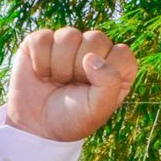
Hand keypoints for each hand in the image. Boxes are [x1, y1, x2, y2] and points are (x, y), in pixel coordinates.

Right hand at [3, 27, 138, 142]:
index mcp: (116, 68)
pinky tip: (42, 74)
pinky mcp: (42, 40)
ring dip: (60, 66)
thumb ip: (108, 84)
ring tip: (59, 81)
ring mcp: (69, 43)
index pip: (123, 53)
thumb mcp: (97, 110)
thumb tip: (93, 57)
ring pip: (69, 36)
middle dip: (81, 68)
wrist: (37, 125)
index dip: (108, 71)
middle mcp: (95, 51)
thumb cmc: (73, 118)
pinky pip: (43, 39)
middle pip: (96, 38)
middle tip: (74, 86)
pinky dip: (41, 62)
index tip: (95, 90)